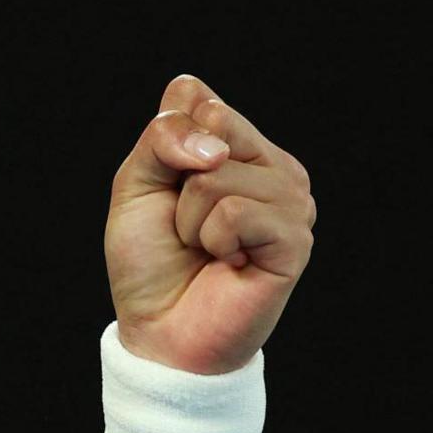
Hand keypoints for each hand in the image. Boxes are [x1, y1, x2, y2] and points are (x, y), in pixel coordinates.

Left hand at [103, 74, 316, 374]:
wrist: (161, 331)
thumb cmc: (152, 259)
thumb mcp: (137, 183)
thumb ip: (163, 136)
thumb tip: (210, 129)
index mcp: (241, 145)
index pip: (202, 101)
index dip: (167, 146)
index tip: (169, 191)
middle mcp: (274, 167)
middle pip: (215, 127)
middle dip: (178, 182)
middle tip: (188, 225)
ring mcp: (292, 202)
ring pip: (220, 175)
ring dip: (191, 221)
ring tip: (207, 249)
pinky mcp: (296, 239)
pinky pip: (236, 212)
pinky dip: (213, 241)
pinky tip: (228, 264)